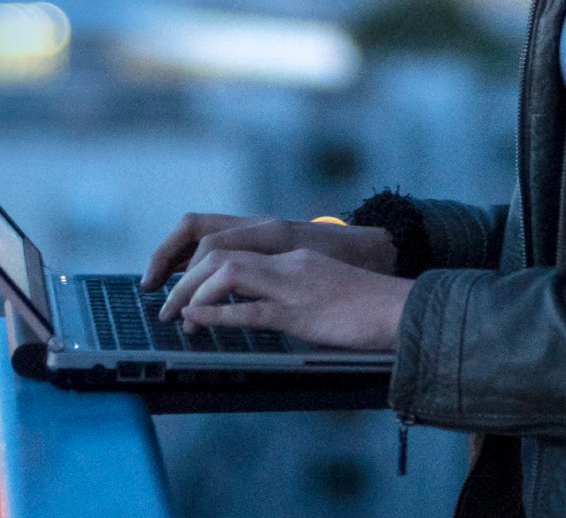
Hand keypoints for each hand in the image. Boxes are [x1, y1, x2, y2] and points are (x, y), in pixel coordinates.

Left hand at [142, 213, 397, 304]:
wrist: (400, 309)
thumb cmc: (365, 305)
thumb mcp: (318, 288)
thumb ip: (286, 290)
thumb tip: (255, 307)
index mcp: (289, 255)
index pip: (229, 247)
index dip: (194, 263)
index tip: (176, 284)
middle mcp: (285, 262)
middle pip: (217, 254)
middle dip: (183, 276)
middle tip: (165, 302)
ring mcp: (290, 285)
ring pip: (225, 274)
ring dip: (192, 293)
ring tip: (175, 314)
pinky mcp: (298, 313)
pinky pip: (248, 309)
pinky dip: (216, 313)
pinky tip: (196, 319)